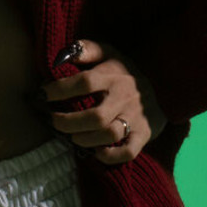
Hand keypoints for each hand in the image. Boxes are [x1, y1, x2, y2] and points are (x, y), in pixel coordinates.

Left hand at [38, 39, 166, 164]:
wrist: (163, 87)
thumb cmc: (124, 72)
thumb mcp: (108, 53)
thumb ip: (85, 49)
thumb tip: (61, 55)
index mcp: (113, 75)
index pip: (84, 82)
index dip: (60, 90)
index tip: (43, 94)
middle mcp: (124, 97)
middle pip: (95, 116)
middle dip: (68, 122)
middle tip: (53, 121)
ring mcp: (135, 117)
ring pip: (110, 134)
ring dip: (85, 139)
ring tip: (72, 136)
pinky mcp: (144, 134)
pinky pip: (129, 151)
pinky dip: (110, 156)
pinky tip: (97, 152)